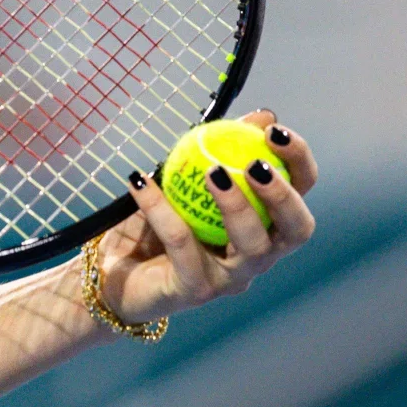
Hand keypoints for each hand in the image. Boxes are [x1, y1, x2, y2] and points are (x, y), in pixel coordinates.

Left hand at [100, 110, 317, 323]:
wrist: (106, 273)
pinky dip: (162, 209)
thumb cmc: (152, 226)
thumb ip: (219, 153)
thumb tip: (261, 114)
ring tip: (212, 172)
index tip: (274, 131)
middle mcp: (257, 256)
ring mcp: (229, 279)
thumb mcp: (184, 183)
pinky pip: (182, 245)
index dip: (298, 163)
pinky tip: (141, 181)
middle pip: (296, 230)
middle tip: (256, 164)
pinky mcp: (194, 291)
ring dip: (236, 206)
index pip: (300, 194)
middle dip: (284, 195)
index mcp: (264, 227)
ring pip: (252, 246)